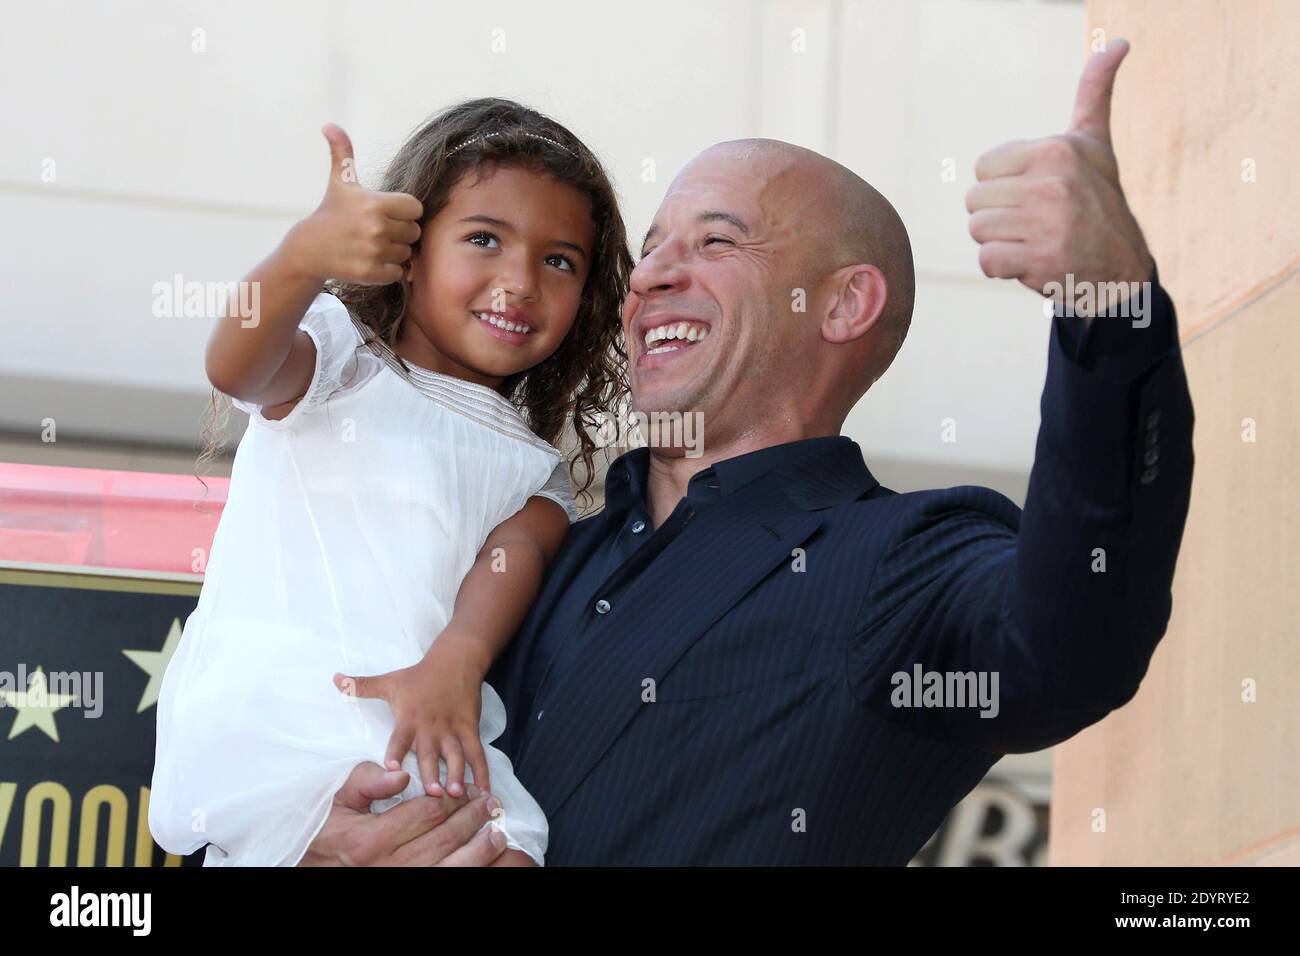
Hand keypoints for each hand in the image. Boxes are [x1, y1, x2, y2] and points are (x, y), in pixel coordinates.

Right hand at [282, 123, 424, 285]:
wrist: (310, 248)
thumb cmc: (332, 212)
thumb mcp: (340, 182)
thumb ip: (342, 153)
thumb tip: (329, 125)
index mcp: (375, 203)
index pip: (415, 208)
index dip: (404, 211)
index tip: (388, 213)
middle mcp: (376, 227)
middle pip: (414, 232)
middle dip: (400, 232)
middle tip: (379, 231)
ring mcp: (373, 251)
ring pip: (406, 253)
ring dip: (394, 251)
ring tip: (373, 245)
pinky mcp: (371, 273)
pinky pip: (397, 272)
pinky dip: (388, 270)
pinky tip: (370, 260)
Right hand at [297, 761, 506, 865]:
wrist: (313, 864)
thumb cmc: (327, 828)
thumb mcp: (339, 798)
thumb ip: (367, 781)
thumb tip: (401, 776)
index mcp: (369, 839)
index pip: (426, 813)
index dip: (453, 798)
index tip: (468, 788)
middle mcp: (387, 866)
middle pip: (444, 838)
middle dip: (472, 818)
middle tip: (490, 803)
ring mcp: (399, 883)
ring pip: (450, 867)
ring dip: (479, 849)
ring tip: (497, 833)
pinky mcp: (407, 890)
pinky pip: (445, 879)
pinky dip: (467, 868)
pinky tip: (481, 857)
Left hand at [333, 633, 491, 798]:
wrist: (455, 661)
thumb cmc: (418, 675)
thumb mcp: (388, 681)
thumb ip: (360, 685)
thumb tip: (333, 678)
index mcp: (408, 719)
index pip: (399, 738)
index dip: (395, 752)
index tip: (390, 768)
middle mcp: (430, 727)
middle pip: (430, 753)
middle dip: (431, 773)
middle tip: (432, 794)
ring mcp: (452, 729)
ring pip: (455, 755)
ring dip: (457, 774)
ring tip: (458, 794)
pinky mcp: (470, 729)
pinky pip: (477, 753)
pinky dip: (482, 771)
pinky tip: (485, 790)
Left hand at [966, 39, 1153, 314]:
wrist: (1123, 266)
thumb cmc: (1099, 199)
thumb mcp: (1095, 143)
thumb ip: (1094, 92)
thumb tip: (1117, 42)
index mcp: (1055, 150)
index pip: (983, 168)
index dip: (1001, 186)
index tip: (1035, 193)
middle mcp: (1052, 183)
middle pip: (974, 201)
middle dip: (997, 216)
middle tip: (1034, 222)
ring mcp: (1047, 223)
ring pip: (978, 230)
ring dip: (999, 242)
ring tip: (1033, 240)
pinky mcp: (1040, 260)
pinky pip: (987, 260)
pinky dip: (1002, 268)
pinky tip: (1031, 262)